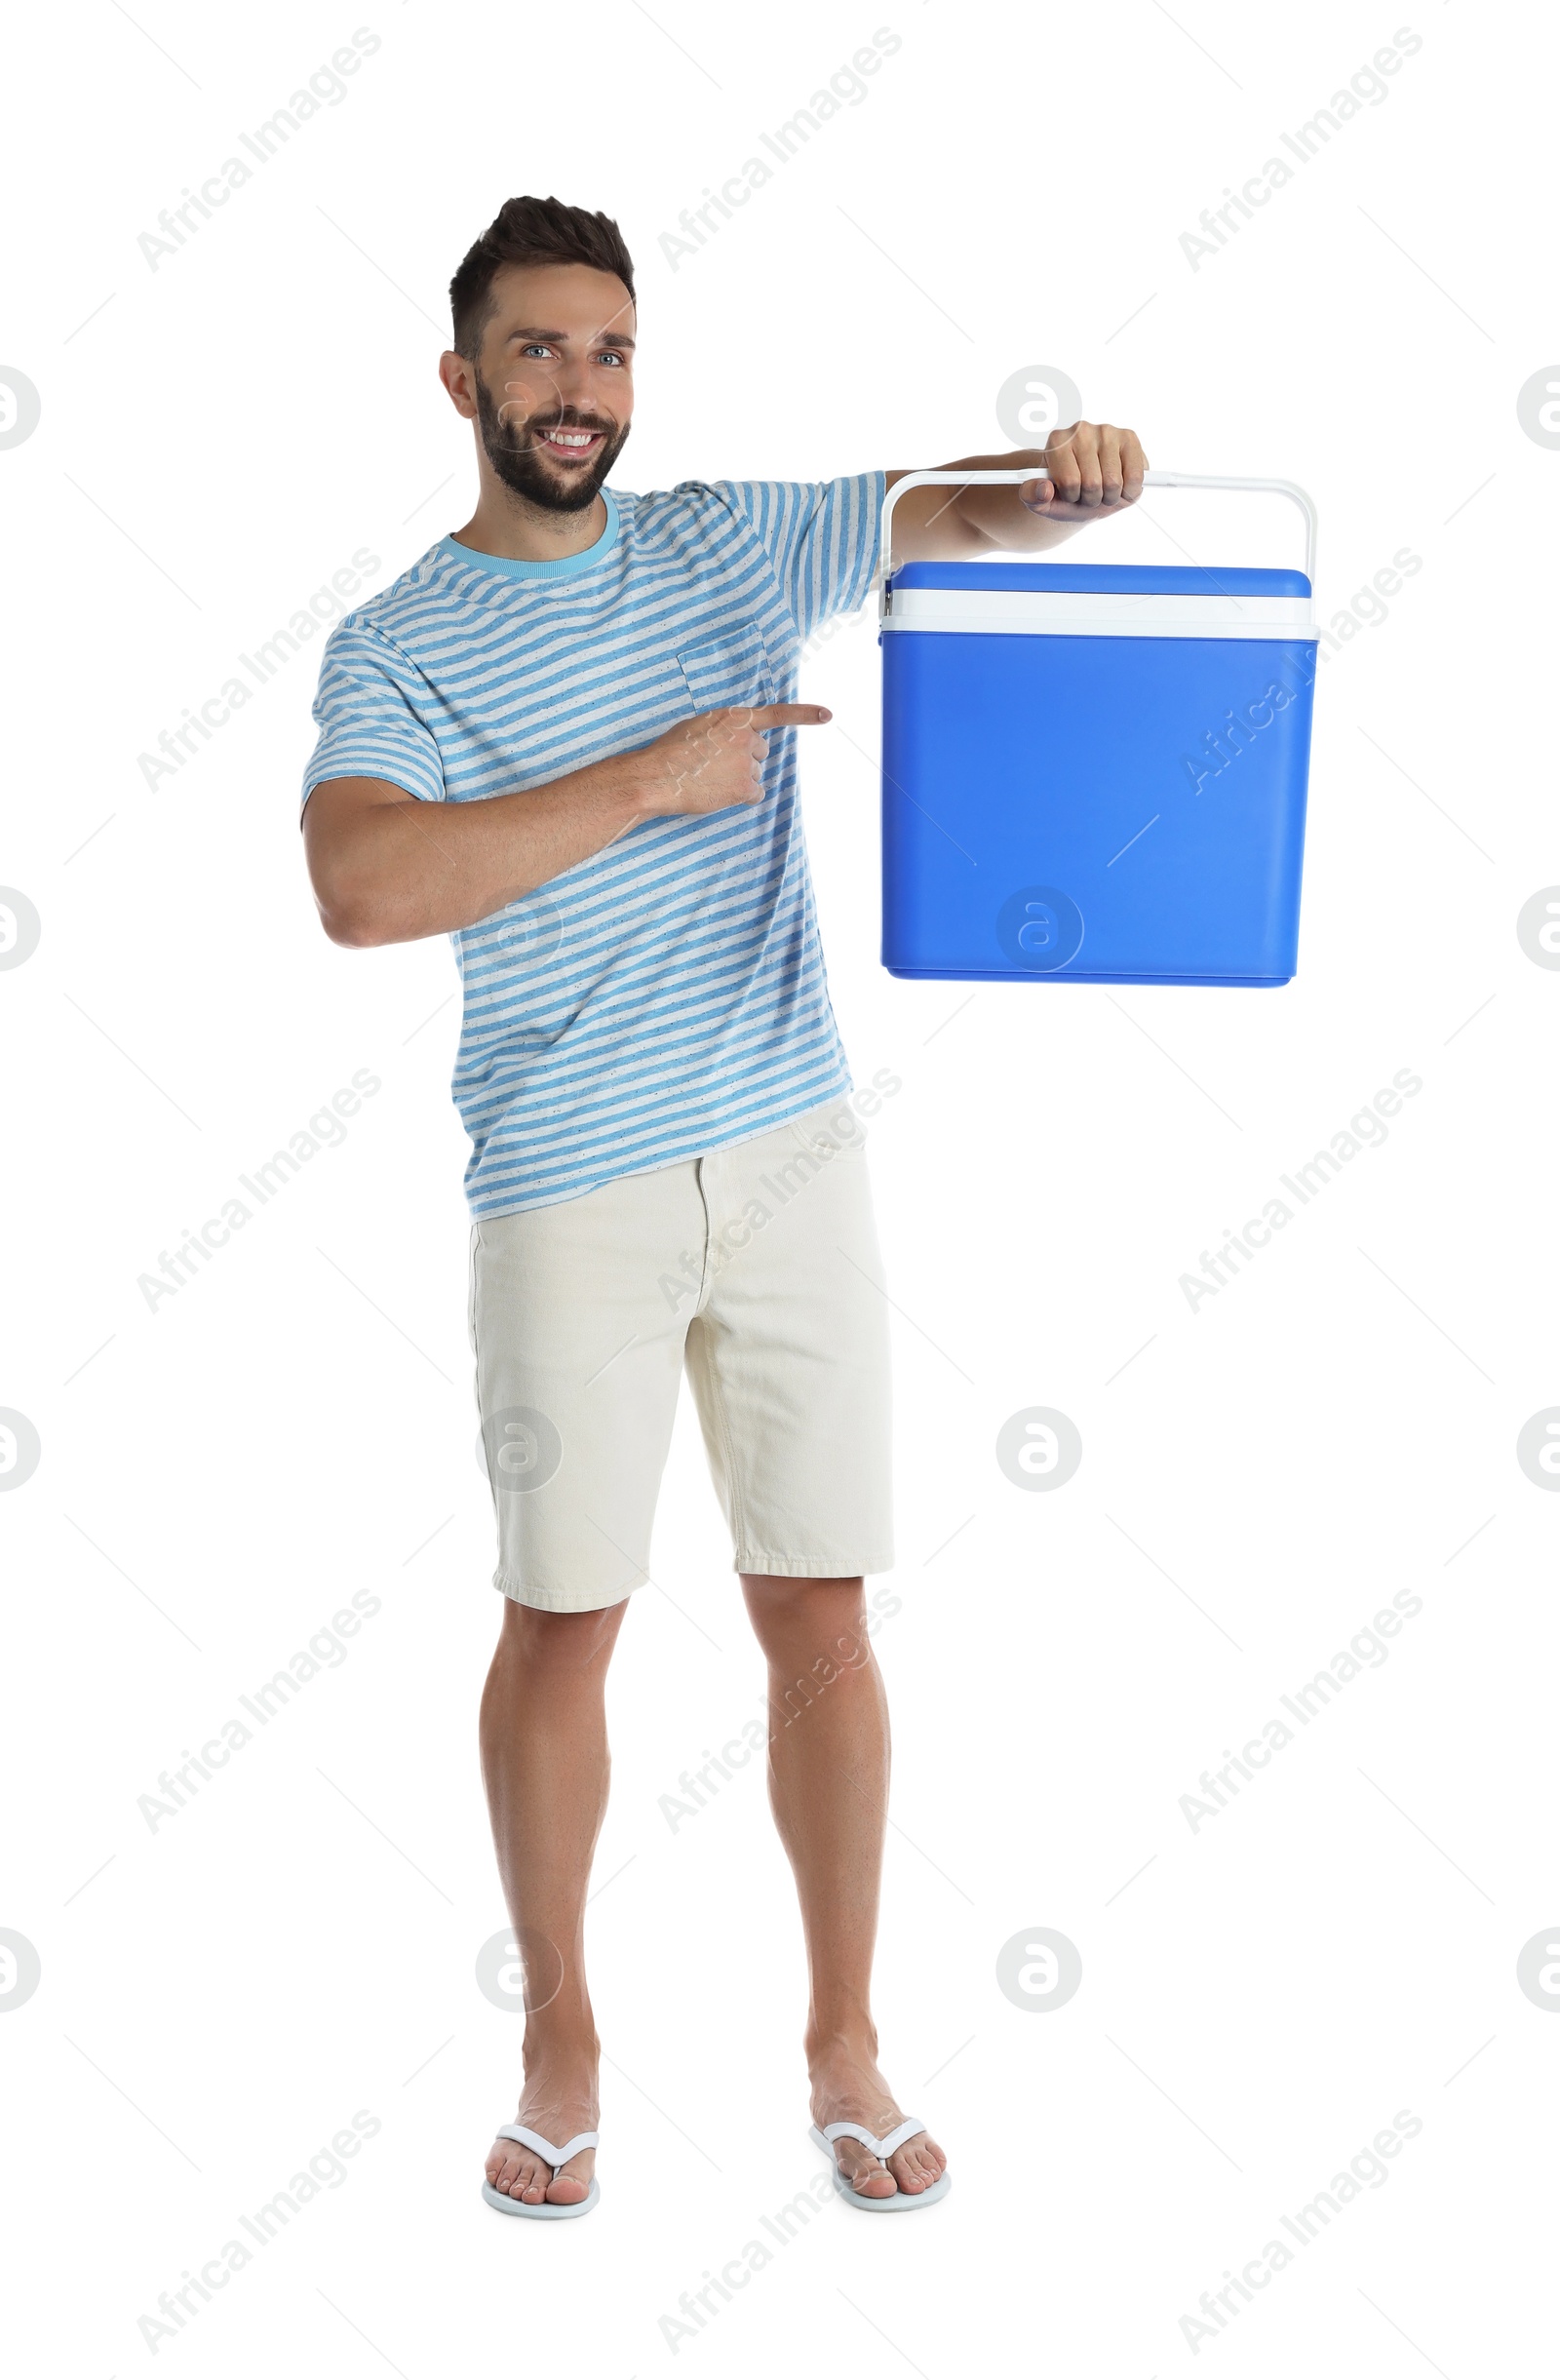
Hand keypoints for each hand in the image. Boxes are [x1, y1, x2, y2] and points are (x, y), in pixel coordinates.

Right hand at [634, 701, 830, 817]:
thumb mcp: (698, 725)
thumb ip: (722, 728)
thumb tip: (730, 740)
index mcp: (734, 717)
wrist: (658, 776)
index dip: (805, 714)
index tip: (828, 715)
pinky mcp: (744, 788)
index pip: (777, 714)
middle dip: (746, 758)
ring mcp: (746, 763)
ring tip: (710, 778)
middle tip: (716, 764)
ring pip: (755, 774)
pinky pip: (754, 794)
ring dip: (739, 778)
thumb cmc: (670, 750)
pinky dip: (741, 796)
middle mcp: (746, 738)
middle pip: (761, 751)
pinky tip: (718, 793)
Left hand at [1018, 420, 1146, 518]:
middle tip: (1087, 492)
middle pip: (1093, 484)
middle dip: (1091, 499)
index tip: (1068, 491)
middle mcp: (1081, 430)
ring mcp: (1107, 431)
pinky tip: (1120, 484)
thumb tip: (1043, 489)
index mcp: (1057, 441)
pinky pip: (1135, 477)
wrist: (1085, 488)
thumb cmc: (1063, 494)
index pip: (1070, 482)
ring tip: (1102, 489)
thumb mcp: (1042, 502)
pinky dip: (1129, 492)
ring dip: (1110, 497)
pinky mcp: (1130, 438)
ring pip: (1114, 483)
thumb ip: (1031, 497)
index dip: (1072, 496)